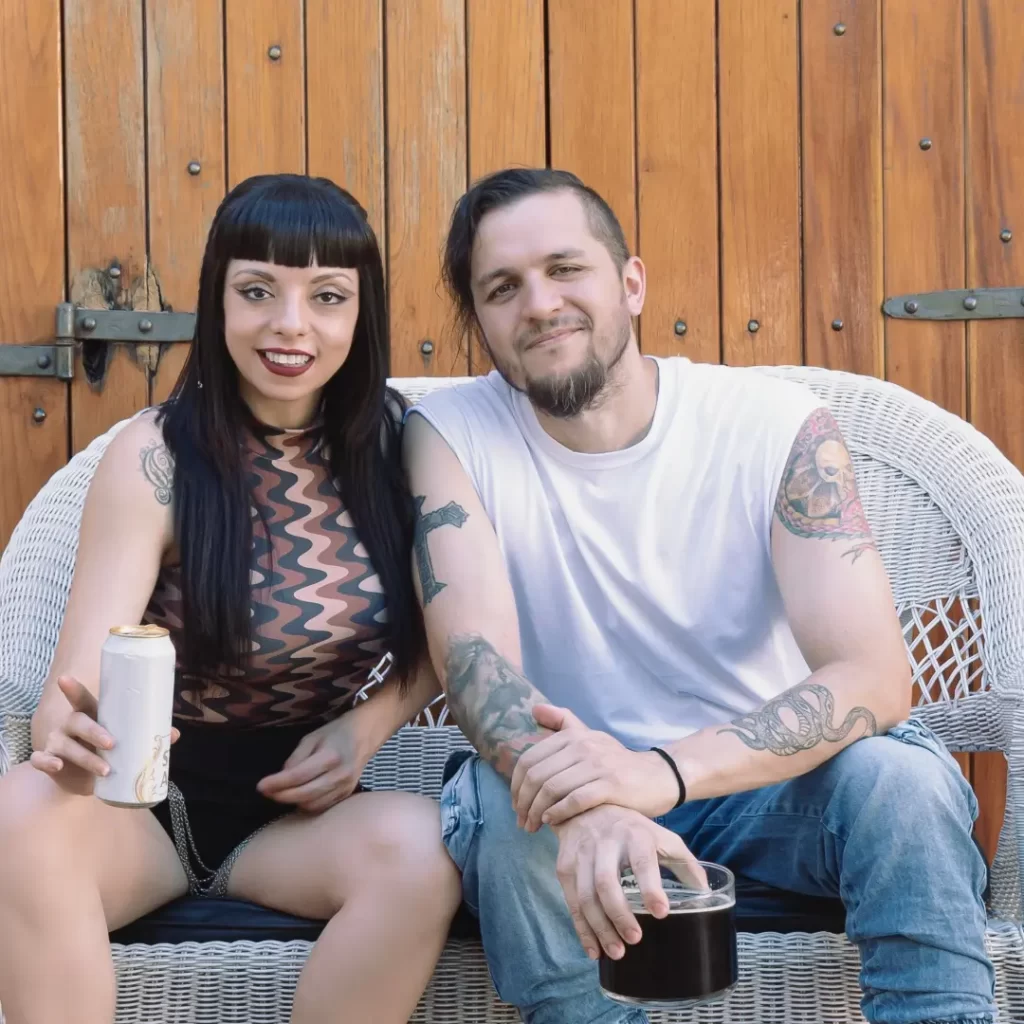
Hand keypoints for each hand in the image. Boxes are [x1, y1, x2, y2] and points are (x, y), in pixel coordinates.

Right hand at [30, 675, 178, 795]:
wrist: (85, 779)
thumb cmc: (107, 751)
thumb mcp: (125, 742)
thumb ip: (146, 735)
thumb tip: (175, 734)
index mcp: (90, 714)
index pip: (81, 699)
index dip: (72, 689)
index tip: (64, 679)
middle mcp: (70, 724)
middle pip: (78, 721)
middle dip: (94, 731)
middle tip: (112, 743)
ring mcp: (56, 742)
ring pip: (66, 745)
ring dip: (85, 757)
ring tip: (106, 769)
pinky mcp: (47, 761)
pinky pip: (41, 760)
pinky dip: (46, 762)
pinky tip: (57, 766)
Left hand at [256, 714, 368, 813]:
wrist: (365, 735)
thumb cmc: (335, 733)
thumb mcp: (311, 738)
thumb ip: (295, 758)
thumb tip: (281, 778)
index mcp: (330, 757)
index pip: (298, 776)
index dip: (276, 783)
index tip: (260, 786)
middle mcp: (339, 775)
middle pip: (304, 795)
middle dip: (281, 796)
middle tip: (267, 791)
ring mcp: (345, 787)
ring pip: (312, 805)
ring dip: (293, 802)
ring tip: (282, 793)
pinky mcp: (346, 794)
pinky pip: (322, 807)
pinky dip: (307, 805)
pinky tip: (298, 796)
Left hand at [511, 705, 679, 830]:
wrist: (659, 776)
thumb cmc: (618, 762)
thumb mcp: (591, 737)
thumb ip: (563, 722)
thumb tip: (533, 709)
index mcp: (573, 735)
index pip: (530, 759)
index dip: (516, 785)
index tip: (516, 805)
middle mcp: (583, 746)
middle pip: (537, 775)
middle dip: (523, 802)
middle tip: (521, 821)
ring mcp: (598, 764)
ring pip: (552, 788)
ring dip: (537, 812)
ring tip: (533, 826)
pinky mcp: (612, 785)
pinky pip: (575, 800)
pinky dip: (558, 813)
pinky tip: (552, 822)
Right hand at [552, 804, 707, 960]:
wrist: (586, 806)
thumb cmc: (631, 827)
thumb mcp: (660, 835)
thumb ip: (683, 861)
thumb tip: (704, 891)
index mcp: (635, 834)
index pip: (642, 861)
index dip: (650, 886)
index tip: (661, 912)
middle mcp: (605, 842)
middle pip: (607, 882)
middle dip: (619, 914)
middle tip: (635, 939)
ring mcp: (582, 854)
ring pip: (586, 895)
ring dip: (600, 927)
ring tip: (617, 952)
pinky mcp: (565, 866)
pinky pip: (572, 902)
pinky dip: (582, 929)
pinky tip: (594, 949)